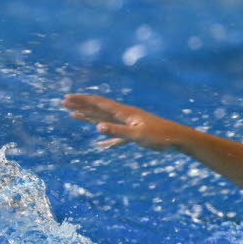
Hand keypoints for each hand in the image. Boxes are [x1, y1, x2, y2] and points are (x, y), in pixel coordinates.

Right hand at [62, 94, 188, 150]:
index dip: (82, 101)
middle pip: (98, 109)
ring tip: (74, 115)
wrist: (178, 138)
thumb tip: (97, 128)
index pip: (99, 104)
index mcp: (124, 113)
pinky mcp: (134, 134)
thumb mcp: (138, 136)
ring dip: (89, 117)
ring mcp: (129, 124)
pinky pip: (115, 135)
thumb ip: (117, 132)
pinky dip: (106, 138)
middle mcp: (124, 115)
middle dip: (81, 105)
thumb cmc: (160, 136)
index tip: (67, 98)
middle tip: (63, 103)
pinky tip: (100, 145)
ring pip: (104, 120)